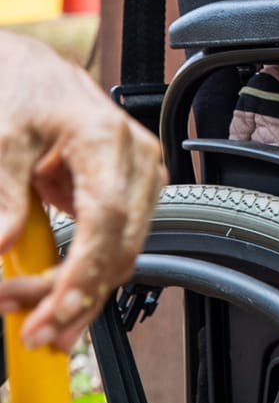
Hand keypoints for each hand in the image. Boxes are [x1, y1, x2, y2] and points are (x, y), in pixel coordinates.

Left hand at [0, 35, 165, 352]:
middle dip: (75, 298)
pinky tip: (54, 298)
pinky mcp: (131, 193)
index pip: (108, 221)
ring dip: (79, 294)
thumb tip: (1, 247)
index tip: (52, 315)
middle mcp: (137, 160)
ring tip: (32, 318)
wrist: (34, 73)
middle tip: (28, 330)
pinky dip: (85, 277)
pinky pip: (115, 247)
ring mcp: (141, 178)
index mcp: (107, 139)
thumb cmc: (22, 93)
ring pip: (123, 257)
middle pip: (121, 249)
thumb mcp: (0, 140)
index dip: (83, 275)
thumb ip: (3, 195)